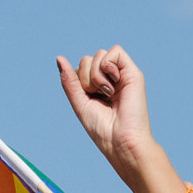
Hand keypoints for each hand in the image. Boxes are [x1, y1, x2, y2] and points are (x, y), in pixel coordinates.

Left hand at [57, 47, 158, 176]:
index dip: (78, 80)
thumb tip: (59, 58)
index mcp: (99, 87)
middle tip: (98, 96)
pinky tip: (113, 83)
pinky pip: (116, 51)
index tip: (88, 99)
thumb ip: (69, 81)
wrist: (121, 141)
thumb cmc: (103, 129)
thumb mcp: (79, 102)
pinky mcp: (133, 74)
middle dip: (85, 77)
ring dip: (96, 75)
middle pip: (88, 58)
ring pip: (99, 54)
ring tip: (107, 93)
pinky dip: (108, 65)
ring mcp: (123, 75)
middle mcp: (111, 79)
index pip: (81, 67)